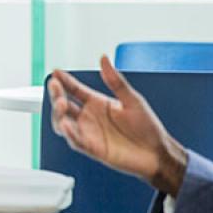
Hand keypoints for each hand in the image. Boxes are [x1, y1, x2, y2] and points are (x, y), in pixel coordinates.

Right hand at [48, 55, 187, 195]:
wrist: (157, 153)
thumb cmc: (148, 127)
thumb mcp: (133, 100)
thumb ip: (116, 81)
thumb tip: (104, 59)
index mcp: (97, 103)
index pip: (74, 89)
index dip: (63, 80)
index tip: (56, 72)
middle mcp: (89, 117)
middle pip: (63, 104)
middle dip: (56, 95)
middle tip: (55, 86)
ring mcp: (88, 133)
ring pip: (63, 122)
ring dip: (58, 114)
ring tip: (61, 104)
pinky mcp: (92, 149)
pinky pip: (75, 141)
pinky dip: (69, 133)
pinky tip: (66, 125)